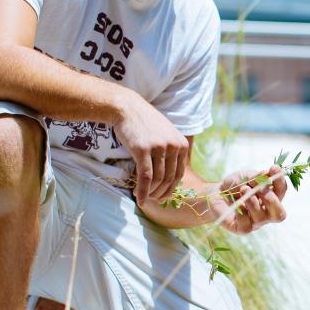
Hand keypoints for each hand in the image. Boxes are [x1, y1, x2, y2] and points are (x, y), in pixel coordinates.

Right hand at [110, 91, 188, 207]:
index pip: (179, 174)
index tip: (162, 197)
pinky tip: (139, 198)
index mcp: (182, 144)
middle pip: (169, 179)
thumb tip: (170, 178)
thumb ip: (171, 153)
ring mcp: (159, 148)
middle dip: (161, 193)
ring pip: (158, 180)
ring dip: (151, 193)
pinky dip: (143, 191)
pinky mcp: (143, 150)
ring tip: (142, 196)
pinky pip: (146, 177)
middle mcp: (173, 146)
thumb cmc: (145, 123)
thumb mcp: (166, 135)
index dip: (170, 189)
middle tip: (152, 200)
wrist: (127, 109)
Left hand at [213, 164, 287, 234]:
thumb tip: (265, 175)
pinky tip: (236, 204)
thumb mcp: (246, 176)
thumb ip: (256, 177)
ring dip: (253, 202)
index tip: (273, 168)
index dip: (280, 181)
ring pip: (261, 218)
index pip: (281, 191)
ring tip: (243, 190)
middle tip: (260, 189)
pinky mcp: (242, 229)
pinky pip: (246, 225)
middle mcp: (266, 212)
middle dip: (272, 200)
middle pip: (279, 214)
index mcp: (270, 197)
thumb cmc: (234, 185)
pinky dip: (241, 212)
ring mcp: (255, 222)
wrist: (216, 193)